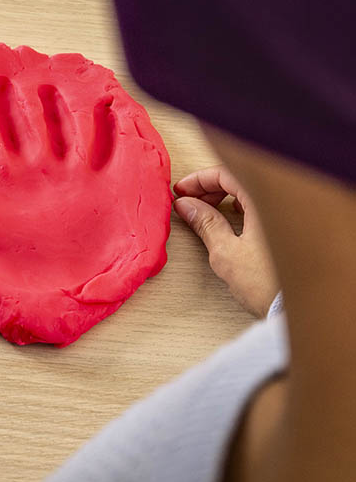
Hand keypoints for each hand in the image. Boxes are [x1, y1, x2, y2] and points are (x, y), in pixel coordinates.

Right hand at [173, 165, 278, 316]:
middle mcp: (280, 201)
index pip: (226, 173)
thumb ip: (205, 223)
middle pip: (239, 178)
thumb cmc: (269, 284)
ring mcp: (288, 212)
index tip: (181, 191)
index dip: (198, 180)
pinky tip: (233, 216)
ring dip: (225, 195)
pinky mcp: (292, 225)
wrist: (300, 307)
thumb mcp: (226, 253)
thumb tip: (186, 206)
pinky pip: (263, 202)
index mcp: (264, 200)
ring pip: (250, 189)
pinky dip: (243, 203)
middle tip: (189, 201)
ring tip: (205, 211)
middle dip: (209, 187)